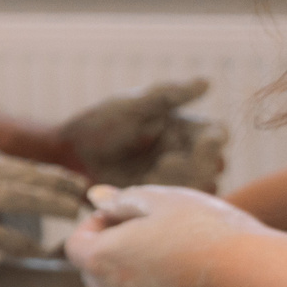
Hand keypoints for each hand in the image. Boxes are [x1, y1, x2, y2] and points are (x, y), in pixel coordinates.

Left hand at [62, 79, 227, 190]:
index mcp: (184, 129)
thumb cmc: (100, 123)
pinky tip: (147, 185)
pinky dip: (169, 196)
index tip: (208, 139)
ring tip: (161, 167)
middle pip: (216, 164)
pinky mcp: (158, 201)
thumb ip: (170, 95)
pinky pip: (178, 204)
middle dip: (204, 162)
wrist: (70, 154)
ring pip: (202, 187)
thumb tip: (207, 81)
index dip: (215, 138)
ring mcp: (172, 180)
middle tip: (174, 158)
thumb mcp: (134, 105)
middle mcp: (184, 154)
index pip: (216, 134)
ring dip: (189, 180)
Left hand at [64, 184, 269, 286]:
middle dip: (117, 253)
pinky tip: (206, 286)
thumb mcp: (164, 199)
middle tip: (156, 233)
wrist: (265, 283)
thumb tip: (105, 205)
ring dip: (145, 281)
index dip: (95, 225)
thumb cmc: (213, 235)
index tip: (121, 215)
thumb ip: (125, 201)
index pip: (77, 245)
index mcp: (104, 263)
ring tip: (186, 259)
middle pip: (100, 276)